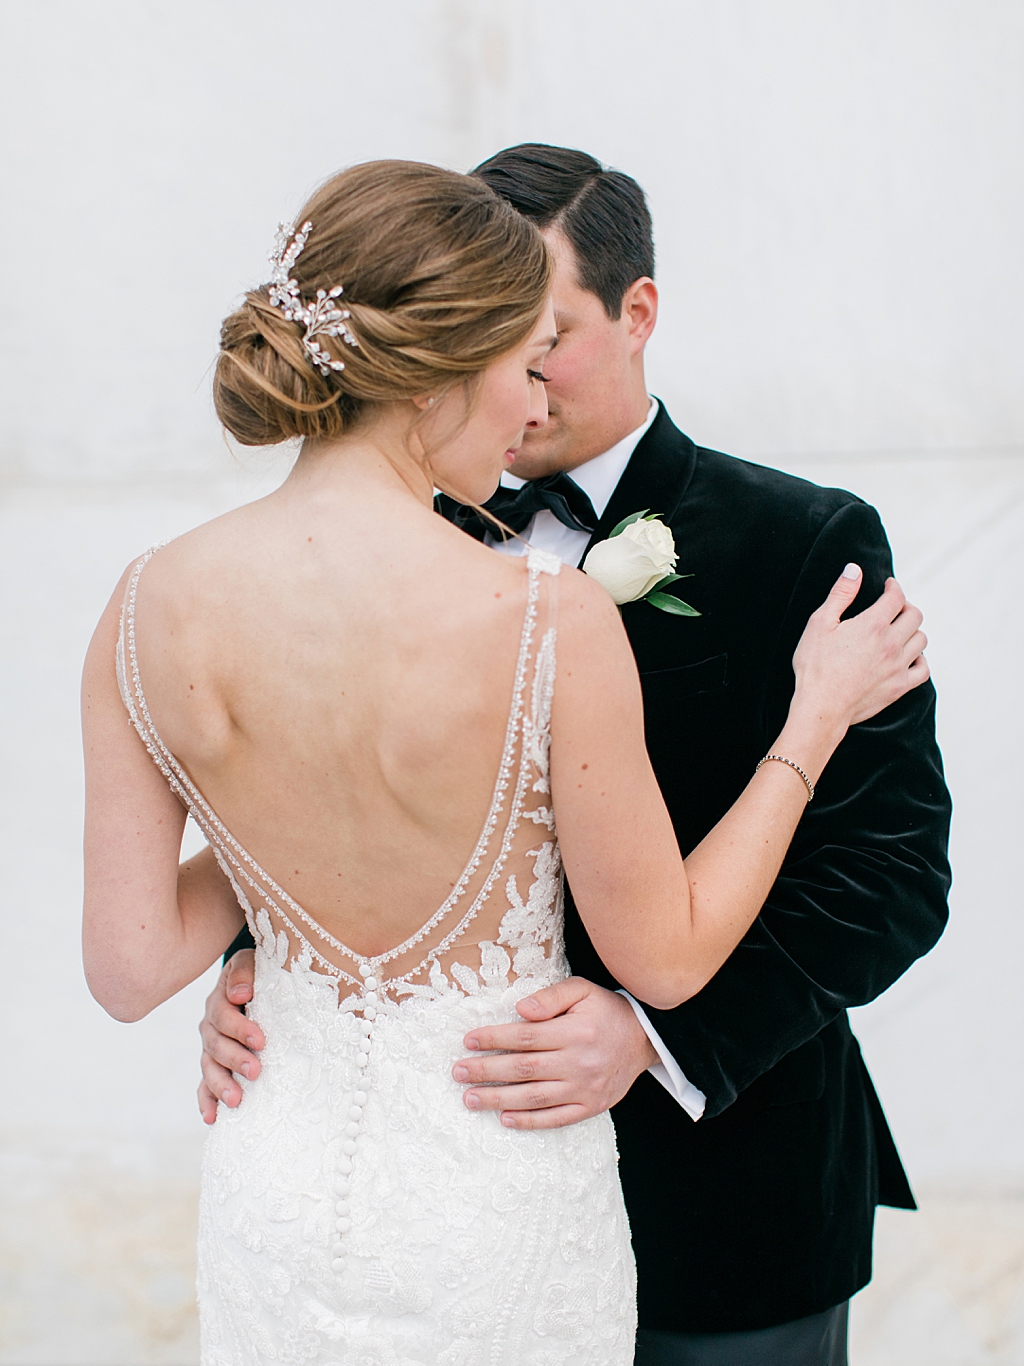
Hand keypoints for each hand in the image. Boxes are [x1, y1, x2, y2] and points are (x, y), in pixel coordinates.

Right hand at [197, 949, 263, 1124]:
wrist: (256, 983)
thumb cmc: (259, 973)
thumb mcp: (252, 963)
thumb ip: (243, 973)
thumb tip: (240, 994)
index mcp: (219, 1001)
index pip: (224, 1017)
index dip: (240, 1029)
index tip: (260, 1040)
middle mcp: (210, 1026)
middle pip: (215, 1046)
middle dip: (235, 1060)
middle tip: (255, 1071)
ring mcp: (211, 1048)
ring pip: (209, 1068)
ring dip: (221, 1085)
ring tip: (236, 1100)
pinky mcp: (215, 1066)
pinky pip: (205, 1085)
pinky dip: (207, 1101)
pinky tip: (212, 1117)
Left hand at [451, 977, 657, 1129]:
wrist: (645, 1039)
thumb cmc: (606, 1011)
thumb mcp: (582, 990)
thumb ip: (550, 997)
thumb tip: (519, 1010)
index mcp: (575, 1031)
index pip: (525, 1037)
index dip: (494, 1039)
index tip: (469, 1041)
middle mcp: (579, 1062)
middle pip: (523, 1069)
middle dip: (486, 1071)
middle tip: (458, 1072)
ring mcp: (585, 1088)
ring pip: (534, 1097)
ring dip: (498, 1099)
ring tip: (470, 1098)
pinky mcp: (591, 1106)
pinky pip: (556, 1118)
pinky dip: (529, 1121)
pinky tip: (505, 1118)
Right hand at [791, 566, 928, 733]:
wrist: (821, 706)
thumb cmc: (815, 666)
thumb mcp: (820, 624)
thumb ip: (840, 594)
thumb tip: (854, 569)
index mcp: (873, 625)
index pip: (896, 597)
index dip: (894, 587)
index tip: (889, 586)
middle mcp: (891, 644)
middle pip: (915, 616)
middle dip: (906, 607)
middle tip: (894, 608)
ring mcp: (898, 667)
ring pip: (921, 640)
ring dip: (912, 631)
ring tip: (899, 631)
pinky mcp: (899, 687)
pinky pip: (923, 669)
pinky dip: (920, 659)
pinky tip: (907, 657)